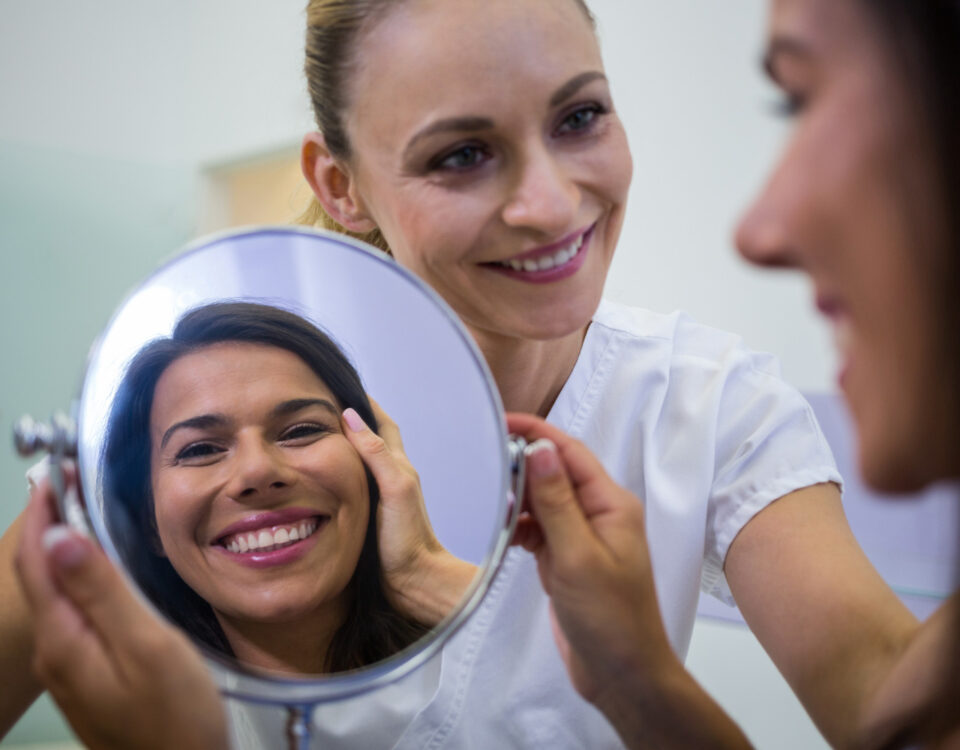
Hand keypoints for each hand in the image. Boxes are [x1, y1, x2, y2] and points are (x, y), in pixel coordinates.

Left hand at [14, 471, 228, 749]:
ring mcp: (69, 666)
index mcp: (64, 639)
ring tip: (80, 511)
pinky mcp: (88, 675)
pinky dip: (75, 577)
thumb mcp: (146, 646)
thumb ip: (103, 591)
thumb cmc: (174, 717)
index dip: (42, 511)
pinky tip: (97, 569)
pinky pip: (70, 612)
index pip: (37, 559)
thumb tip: (60, 537)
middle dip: (46, 522)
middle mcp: (55, 651)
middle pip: (37, 574)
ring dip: (59, 548)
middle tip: (67, 480)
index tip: (55, 471)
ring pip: (52, 593)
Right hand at [342, 400, 475, 624]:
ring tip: (315, 437)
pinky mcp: (370, 518)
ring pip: (361, 463)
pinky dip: (339, 475)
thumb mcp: (394, 489)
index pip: (382, 423)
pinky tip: (323, 480)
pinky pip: (353, 486)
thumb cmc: (408, 538)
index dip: (365, 403)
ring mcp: (381, 498)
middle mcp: (391, 478)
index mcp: (398, 466)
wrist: (414, 582)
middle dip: (351, 419)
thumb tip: (352, 417)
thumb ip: (375, 454)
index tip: (341, 385)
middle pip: (371, 439)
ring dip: (343, 447)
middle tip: (322, 407)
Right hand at [507, 414, 752, 749]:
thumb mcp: (578, 555)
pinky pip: (539, 529)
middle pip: (555, 472)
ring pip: (544, 501)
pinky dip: (519, 528)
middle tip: (485, 468)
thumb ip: (557, 501)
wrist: (622, 674)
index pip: (570, 452)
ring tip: (491, 507)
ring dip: (518, 500)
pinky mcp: (568, 558)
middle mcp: (600, 513)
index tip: (500, 421)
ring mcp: (584, 536)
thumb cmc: (611, 619)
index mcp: (612, 504)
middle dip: (521, 467)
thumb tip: (540, 448)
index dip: (535, 433)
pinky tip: (502, 536)